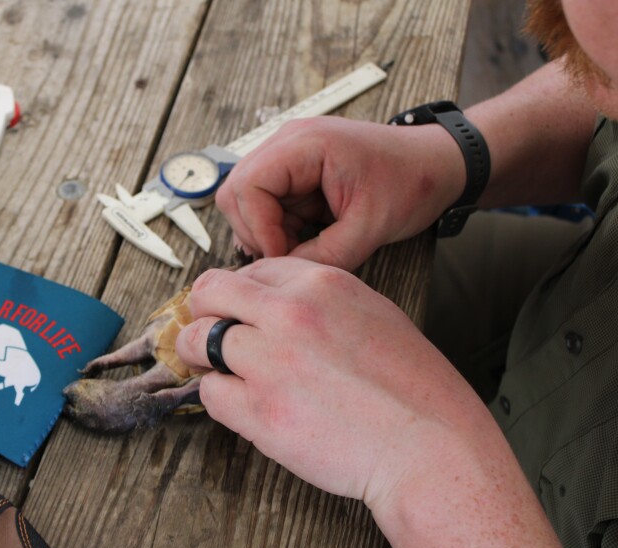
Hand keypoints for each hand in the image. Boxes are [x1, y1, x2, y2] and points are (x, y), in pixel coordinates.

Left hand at [174, 257, 486, 504]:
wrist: (432, 448)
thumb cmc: (414, 388)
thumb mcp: (373, 314)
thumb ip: (320, 301)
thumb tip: (273, 303)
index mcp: (320, 283)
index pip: (248, 270)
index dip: (237, 294)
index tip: (236, 313)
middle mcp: (289, 313)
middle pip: (209, 293)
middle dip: (202, 313)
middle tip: (208, 335)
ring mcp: (271, 361)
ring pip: (197, 341)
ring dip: (201, 357)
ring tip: (218, 371)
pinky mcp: (261, 412)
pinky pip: (210, 394)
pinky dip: (220, 399)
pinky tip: (243, 405)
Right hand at [216, 117, 464, 269]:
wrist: (438, 165)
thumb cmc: (412, 182)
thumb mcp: (370, 228)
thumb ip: (323, 256)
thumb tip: (284, 277)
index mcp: (305, 144)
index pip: (247, 186)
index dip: (258, 228)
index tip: (283, 256)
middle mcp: (288, 143)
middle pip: (237, 192)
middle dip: (255, 231)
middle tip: (287, 255)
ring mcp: (289, 156)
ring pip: (247, 201)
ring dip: (266, 231)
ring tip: (301, 248)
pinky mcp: (295, 172)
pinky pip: (266, 204)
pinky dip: (277, 228)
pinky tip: (305, 238)